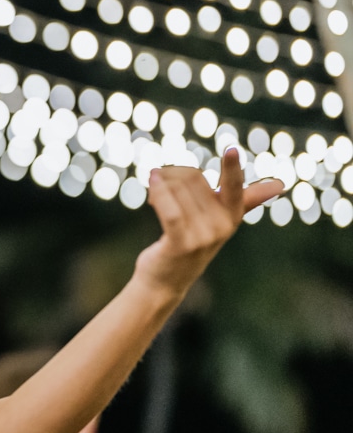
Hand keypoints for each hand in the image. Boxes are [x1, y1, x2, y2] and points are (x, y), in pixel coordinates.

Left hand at [134, 149, 282, 298]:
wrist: (164, 282)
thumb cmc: (189, 245)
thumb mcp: (217, 221)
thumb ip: (246, 201)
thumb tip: (280, 185)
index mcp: (231, 217)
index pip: (236, 188)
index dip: (232, 169)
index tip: (231, 150)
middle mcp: (221, 227)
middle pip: (194, 179)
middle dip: (173, 175)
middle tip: (160, 181)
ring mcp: (203, 238)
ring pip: (178, 190)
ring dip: (160, 184)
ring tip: (153, 191)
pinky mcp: (181, 245)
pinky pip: (169, 210)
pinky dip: (158, 191)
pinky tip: (152, 180)